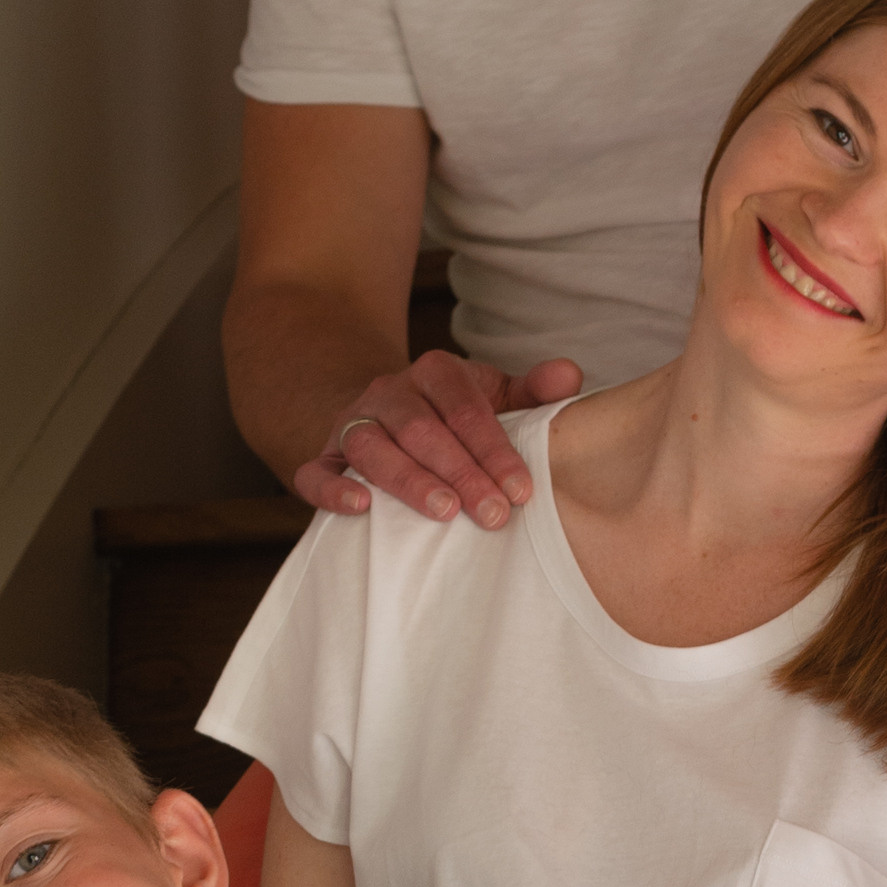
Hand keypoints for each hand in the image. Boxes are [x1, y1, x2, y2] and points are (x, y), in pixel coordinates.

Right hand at [296, 352, 581, 526]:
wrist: (384, 417)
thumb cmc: (452, 418)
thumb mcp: (492, 397)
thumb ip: (531, 391)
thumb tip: (569, 375)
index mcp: (434, 373)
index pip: (466, 407)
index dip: (494, 448)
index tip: (521, 489)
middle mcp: (390, 392)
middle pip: (423, 430)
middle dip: (462, 473)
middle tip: (493, 513)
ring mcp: (353, 423)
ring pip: (372, 448)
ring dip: (409, 481)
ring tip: (443, 513)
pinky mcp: (324, 457)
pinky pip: (317, 473)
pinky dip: (333, 491)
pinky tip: (361, 509)